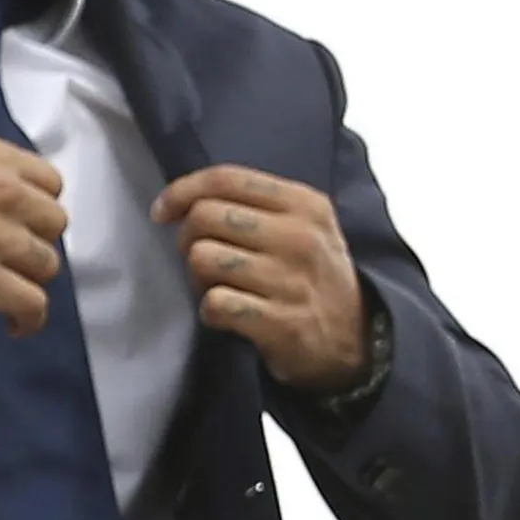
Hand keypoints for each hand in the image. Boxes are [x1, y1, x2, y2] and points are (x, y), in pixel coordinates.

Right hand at [0, 139, 65, 327]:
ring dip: (28, 279)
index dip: (38, 208)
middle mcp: (6, 190)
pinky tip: (14, 325)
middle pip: (54, 224)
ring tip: (4, 290)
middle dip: (35, 242)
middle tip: (8, 258)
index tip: (22, 223)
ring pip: (47, 265)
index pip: (50, 182)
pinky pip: (33, 303)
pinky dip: (29, 318)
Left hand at [154, 165, 368, 389]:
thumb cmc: (314, 275)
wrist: (356, 340)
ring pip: (203, 259)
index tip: (162, 212)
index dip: (182, 191)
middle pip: (205, 217)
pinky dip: (211, 312)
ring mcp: (290, 282)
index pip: (226, 179)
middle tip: (200, 259)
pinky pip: (215, 304)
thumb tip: (185, 200)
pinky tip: (227, 314)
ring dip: (197, 278)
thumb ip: (255, 203)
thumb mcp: (305, 224)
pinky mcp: (279, 324)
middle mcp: (299, 238)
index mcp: (304, 204)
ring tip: (217, 287)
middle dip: (187, 239)